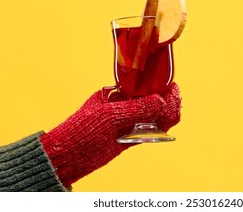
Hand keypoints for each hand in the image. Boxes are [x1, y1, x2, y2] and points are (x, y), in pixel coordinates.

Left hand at [40, 83, 180, 186]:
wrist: (67, 157)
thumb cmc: (81, 131)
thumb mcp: (109, 117)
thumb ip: (137, 109)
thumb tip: (162, 102)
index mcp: (117, 94)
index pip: (143, 86)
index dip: (160, 86)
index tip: (173, 87)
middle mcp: (124, 106)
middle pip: (152, 100)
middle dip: (167, 100)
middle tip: (175, 101)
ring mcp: (127, 122)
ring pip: (154, 116)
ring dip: (167, 113)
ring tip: (174, 112)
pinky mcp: (129, 138)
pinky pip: (150, 131)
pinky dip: (161, 128)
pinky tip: (168, 124)